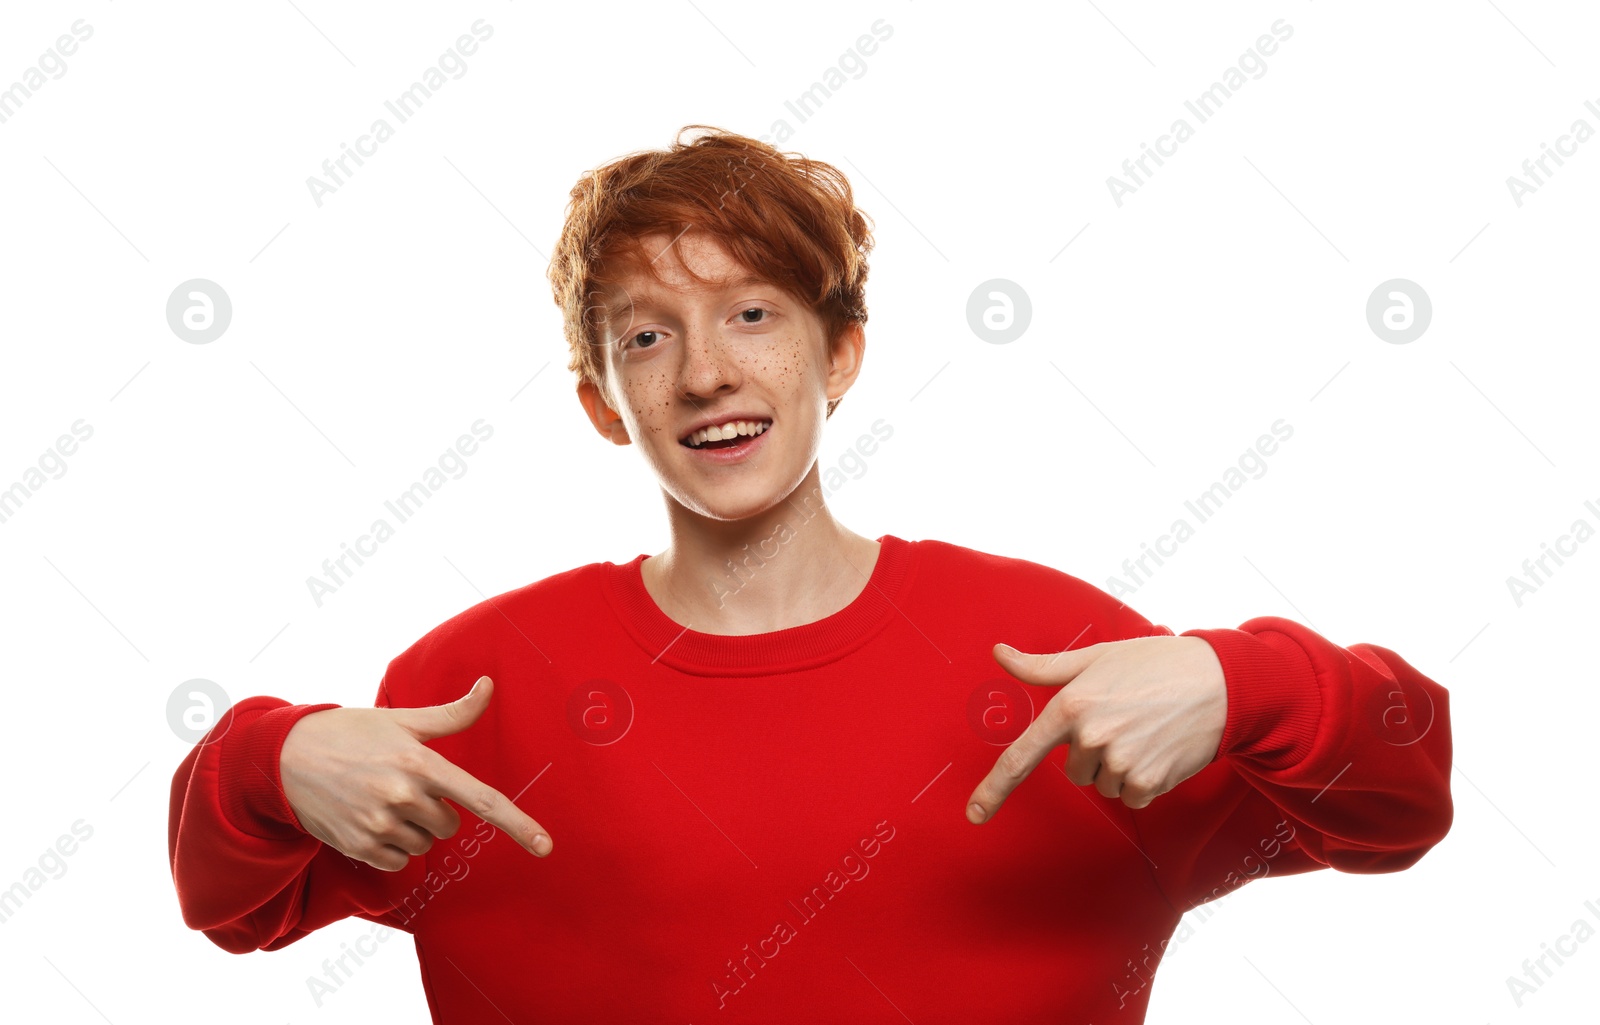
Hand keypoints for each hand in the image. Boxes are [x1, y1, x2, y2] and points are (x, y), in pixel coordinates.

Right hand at [280, 676, 550, 870]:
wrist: (284, 759)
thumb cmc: (351, 733)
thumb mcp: (401, 719)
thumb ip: (451, 713)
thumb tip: (489, 685)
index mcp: (420, 762)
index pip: (482, 799)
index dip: (518, 824)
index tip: (546, 846)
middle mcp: (403, 796)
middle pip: (450, 825)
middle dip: (435, 809)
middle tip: (402, 785)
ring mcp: (379, 825)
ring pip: (425, 843)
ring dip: (412, 827)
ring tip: (379, 798)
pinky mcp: (359, 847)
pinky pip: (398, 861)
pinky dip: (391, 845)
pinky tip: (368, 819)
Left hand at [966, 636, 1226, 819]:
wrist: (1219, 682)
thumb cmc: (1153, 664)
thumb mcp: (1095, 657)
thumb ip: (1043, 666)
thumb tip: (998, 653)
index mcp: (1071, 705)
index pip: (1022, 756)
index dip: (994, 788)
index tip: (974, 814)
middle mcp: (1091, 737)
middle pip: (1073, 771)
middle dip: (1093, 752)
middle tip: (1124, 719)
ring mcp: (1121, 762)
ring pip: (1103, 784)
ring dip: (1119, 766)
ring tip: (1146, 730)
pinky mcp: (1149, 782)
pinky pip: (1131, 797)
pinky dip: (1143, 781)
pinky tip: (1160, 749)